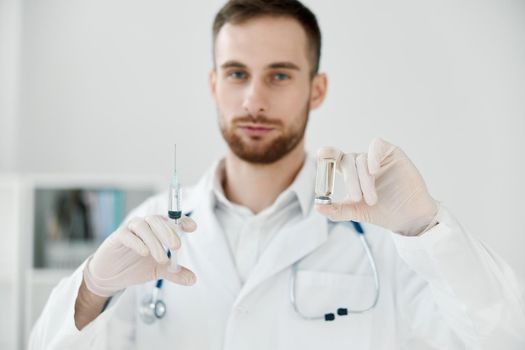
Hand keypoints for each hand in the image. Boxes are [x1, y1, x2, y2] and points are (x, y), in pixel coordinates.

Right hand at [83, 215, 196, 296]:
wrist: (110, 277)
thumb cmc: (135, 267)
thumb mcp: (158, 271)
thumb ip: (175, 272)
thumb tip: (193, 279)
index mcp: (156, 230)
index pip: (170, 219)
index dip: (182, 221)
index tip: (192, 228)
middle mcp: (144, 226)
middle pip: (157, 220)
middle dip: (169, 232)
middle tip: (176, 247)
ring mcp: (129, 230)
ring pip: (143, 225)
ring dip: (154, 241)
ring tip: (161, 259)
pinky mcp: (116, 238)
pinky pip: (127, 234)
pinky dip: (137, 242)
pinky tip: (144, 253)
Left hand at [315, 138, 438, 235]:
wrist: (408, 217)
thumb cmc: (381, 212)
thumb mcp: (355, 212)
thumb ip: (336, 210)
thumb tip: (317, 206)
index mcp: (349, 173)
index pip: (333, 158)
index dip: (325, 154)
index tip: (320, 156)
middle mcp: (361, 162)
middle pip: (346, 160)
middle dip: (349, 180)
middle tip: (355, 198)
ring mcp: (376, 157)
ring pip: (361, 158)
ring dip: (364, 180)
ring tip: (371, 200)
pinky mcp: (392, 153)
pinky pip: (376, 146)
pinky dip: (372, 156)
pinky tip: (374, 170)